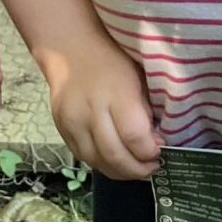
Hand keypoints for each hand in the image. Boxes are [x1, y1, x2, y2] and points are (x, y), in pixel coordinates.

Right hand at [45, 36, 160, 179]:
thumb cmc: (113, 60)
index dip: (149, 152)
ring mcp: (72, 123)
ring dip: (119, 172)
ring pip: (97, 162)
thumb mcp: (138, 79)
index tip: (160, 151)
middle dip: (137, 170)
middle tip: (152, 168)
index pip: (134, 137)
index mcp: (116, 94)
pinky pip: (83, 157)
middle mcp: (91, 111)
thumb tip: (155, 143)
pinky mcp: (61, 130)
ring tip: (135, 170)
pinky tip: (115, 162)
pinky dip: (102, 164)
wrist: (71, 49)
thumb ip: (146, 112)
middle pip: (114, 155)